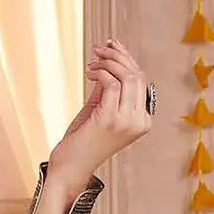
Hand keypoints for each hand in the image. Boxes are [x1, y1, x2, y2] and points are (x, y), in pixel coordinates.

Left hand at [48, 38, 152, 182]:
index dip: (127, 59)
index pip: (141, 81)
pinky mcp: (110, 119)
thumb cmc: (83, 141)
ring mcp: (127, 121)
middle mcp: (139, 121)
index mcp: (143, 120)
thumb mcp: (101, 109)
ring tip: (92, 62)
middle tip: (99, 49)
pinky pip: (111, 83)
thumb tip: (110, 59)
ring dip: (108, 62)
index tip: (111, 46)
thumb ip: (109, 88)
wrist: (70, 167)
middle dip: (118, 56)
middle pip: (137, 75)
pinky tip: (90, 73)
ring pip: (127, 76)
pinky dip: (100, 72)